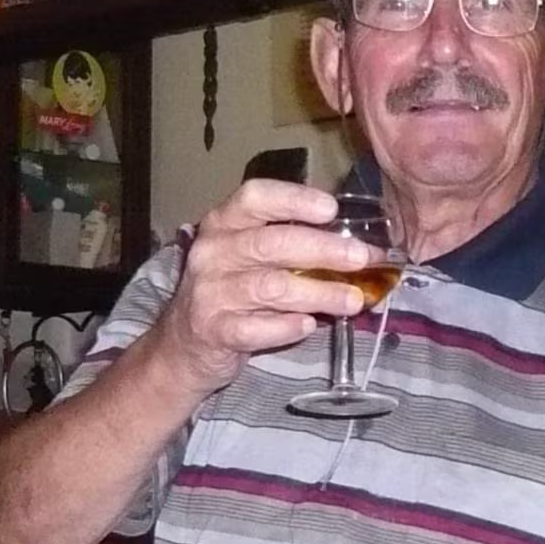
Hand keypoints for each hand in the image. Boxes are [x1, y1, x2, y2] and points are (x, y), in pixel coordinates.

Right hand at [144, 178, 381, 396]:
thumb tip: (355, 247)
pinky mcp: (214, 331)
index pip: (254, 197)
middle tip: (361, 258)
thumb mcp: (246, 257)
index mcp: (222, 224)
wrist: (182, 345)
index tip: (331, 209)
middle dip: (322, 249)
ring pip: (270, 287)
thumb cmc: (229, 291)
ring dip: (318, 293)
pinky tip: (309, 325)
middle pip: (271, 243)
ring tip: (353, 300)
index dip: (294, 199)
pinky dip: (286, 327)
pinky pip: (256, 328)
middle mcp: (212, 253)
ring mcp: (210, 293)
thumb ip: (289, 246)